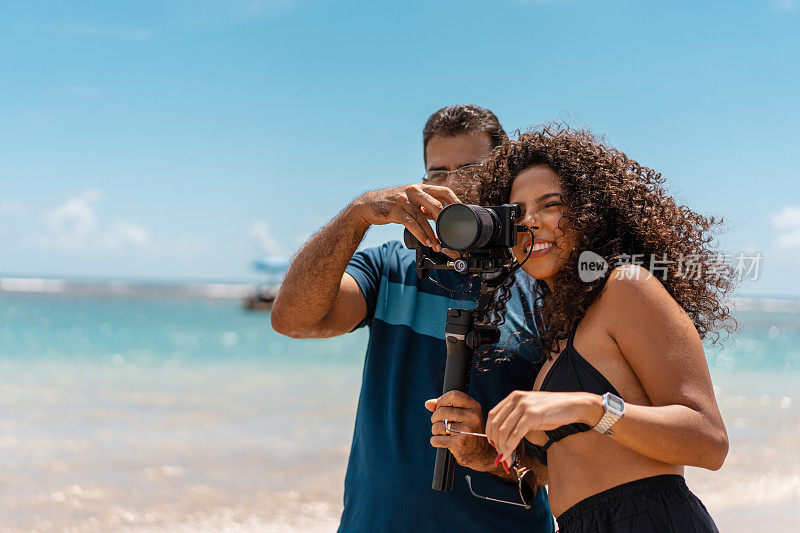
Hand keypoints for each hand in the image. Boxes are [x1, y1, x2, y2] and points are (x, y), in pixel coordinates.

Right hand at [352, 184, 460, 250]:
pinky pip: (411, 224)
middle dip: (445, 220)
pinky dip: (420, 234)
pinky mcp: (395, 210)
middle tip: (451, 232)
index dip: (455, 200)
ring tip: (437, 244)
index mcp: (421, 188)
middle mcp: (414, 191)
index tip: (462, 212)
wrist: (369, 204)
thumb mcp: (411, 200)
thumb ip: (426, 206)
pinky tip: (426, 241)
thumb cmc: (393, 203)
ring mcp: (404, 200)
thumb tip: (442, 216)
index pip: (443, 190)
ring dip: (432, 233)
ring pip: (423, 218)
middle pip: (436, 203)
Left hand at [425, 391, 495, 471]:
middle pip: (442, 411)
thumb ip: (445, 406)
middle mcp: (472, 417)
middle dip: (435, 418)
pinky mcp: (460, 443)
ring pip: (438, 426)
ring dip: (435, 430)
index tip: (440, 408)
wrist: (480, 453)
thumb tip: (428, 404)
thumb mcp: (462, 415)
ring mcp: (467, 430)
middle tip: (439, 423)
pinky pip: (437, 439)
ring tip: (443, 433)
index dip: (442, 401)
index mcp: (474, 407)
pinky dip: (435, 441)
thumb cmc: (468, 431)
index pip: (453, 395)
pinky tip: (442, 441)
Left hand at [485, 391, 602, 463]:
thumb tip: (504, 439)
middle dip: (495, 443)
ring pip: (504, 430)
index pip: (493, 415)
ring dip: (502, 448)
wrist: (574, 406)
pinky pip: (515, 434)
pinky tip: (509, 455)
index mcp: (514, 397)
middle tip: (499, 455)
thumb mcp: (531, 411)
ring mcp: (524, 406)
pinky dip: (510, 447)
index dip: (490, 432)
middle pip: (496, 424)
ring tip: (505, 459)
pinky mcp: (532, 415)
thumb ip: (517, 419)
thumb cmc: (554, 411)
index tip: (493, 445)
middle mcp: (516, 399)